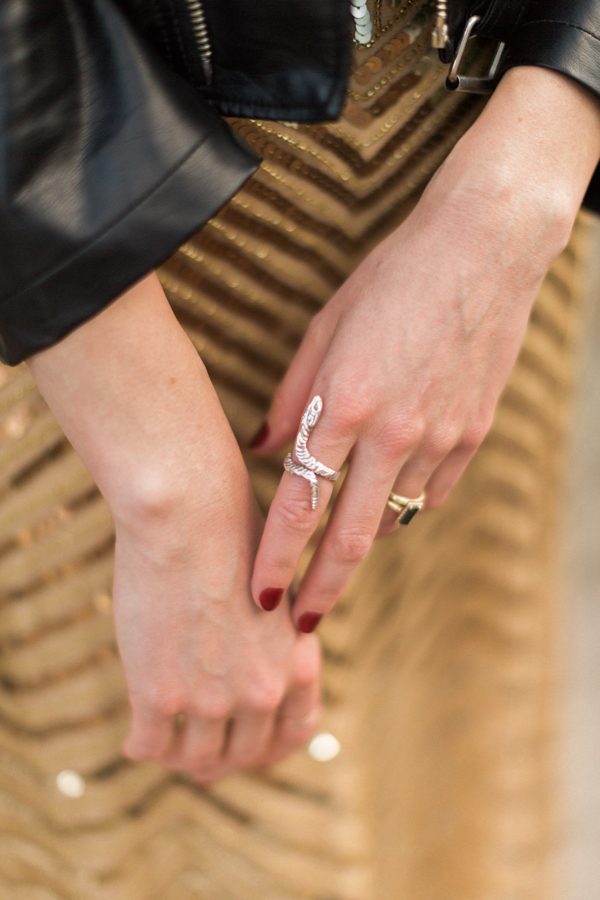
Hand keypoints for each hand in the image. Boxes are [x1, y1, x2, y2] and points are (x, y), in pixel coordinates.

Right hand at [114, 460, 320, 782]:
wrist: (187, 513)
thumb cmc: (229, 533)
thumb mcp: (274, 591)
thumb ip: (272, 637)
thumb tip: (252, 665)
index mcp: (297, 661)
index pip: (296, 730)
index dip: (271, 746)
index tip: (250, 746)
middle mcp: (262, 690)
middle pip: (244, 753)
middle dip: (222, 759)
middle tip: (198, 756)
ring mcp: (211, 698)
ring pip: (196, 759)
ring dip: (179, 758)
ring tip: (164, 745)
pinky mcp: (158, 694)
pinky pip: (150, 746)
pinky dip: (141, 747)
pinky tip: (135, 737)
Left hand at [248, 66, 599, 631]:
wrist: (481, 251)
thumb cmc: (392, 281)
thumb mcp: (325, 328)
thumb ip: (292, 396)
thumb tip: (261, 446)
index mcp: (345, 402)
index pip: (299, 501)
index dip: (276, 555)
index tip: (259, 593)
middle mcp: (394, 431)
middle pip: (350, 536)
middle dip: (321, 588)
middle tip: (300, 625)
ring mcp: (440, 437)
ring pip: (393, 518)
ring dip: (360, 543)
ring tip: (337, 555)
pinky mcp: (473, 435)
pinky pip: (432, 493)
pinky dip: (404, 505)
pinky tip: (387, 502)